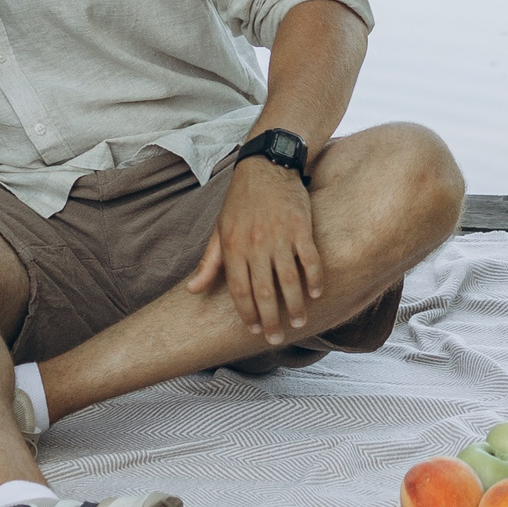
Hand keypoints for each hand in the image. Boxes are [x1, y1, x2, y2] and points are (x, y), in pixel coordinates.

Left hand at [187, 155, 324, 346]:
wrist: (265, 167)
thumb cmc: (240, 202)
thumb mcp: (219, 230)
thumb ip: (208, 262)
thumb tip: (192, 290)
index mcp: (233, 247)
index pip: (239, 290)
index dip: (247, 313)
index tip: (254, 329)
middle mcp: (255, 245)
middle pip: (264, 292)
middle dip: (270, 319)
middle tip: (276, 339)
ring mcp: (279, 236)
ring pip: (288, 280)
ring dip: (294, 305)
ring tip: (297, 321)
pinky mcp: (300, 228)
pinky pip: (309, 259)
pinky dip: (314, 279)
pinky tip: (316, 293)